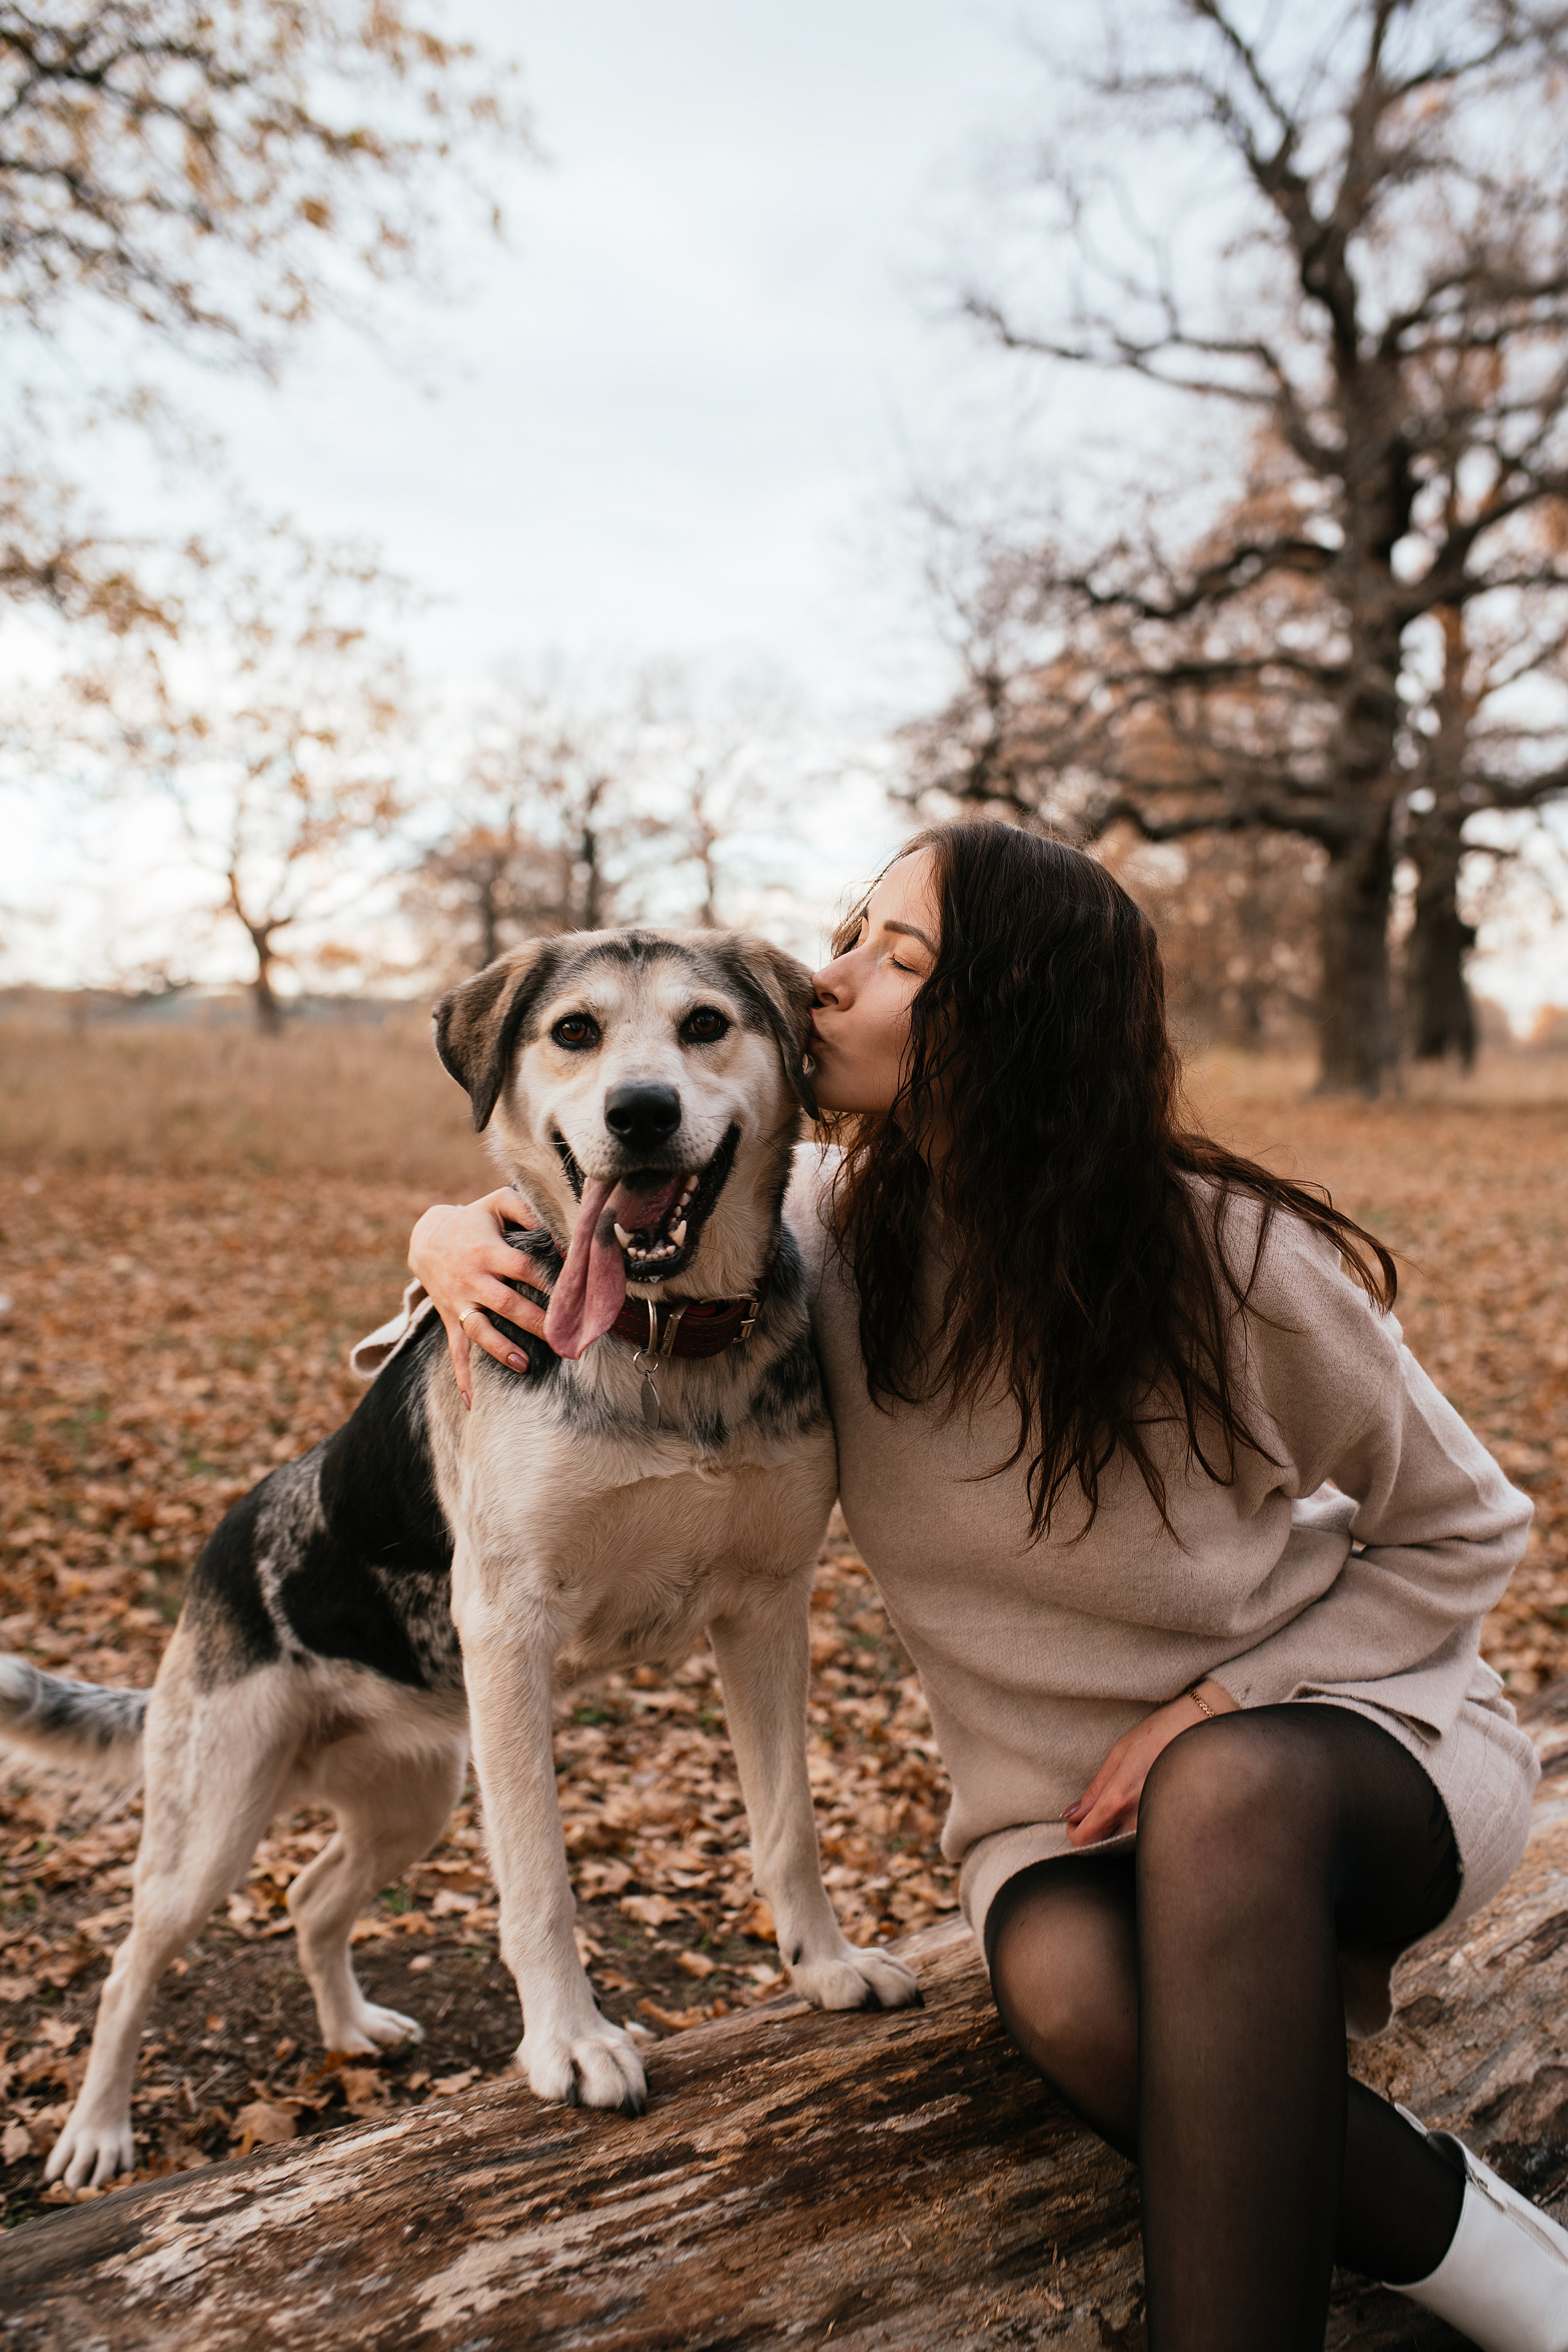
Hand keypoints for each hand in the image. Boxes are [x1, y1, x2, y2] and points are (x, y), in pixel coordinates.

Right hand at [409, 1189, 550, 1408]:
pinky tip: (471, 1403)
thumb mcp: (497, 1202)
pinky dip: (461, 1377)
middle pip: (507, 1303)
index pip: (525, 1268)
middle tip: (564, 1340)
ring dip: (501, 1348)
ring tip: (525, 1365)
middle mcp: (473, 1279)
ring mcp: (460, 1302)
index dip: (551, 1279)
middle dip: (536, 1322)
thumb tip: (558, 1227)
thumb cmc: (474, 1219)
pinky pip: (455, 1350)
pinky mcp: (451, 1318)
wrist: (426, 1237)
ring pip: (480, 1329)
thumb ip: (527, 1209)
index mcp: (488, 1251)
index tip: (577, 1293)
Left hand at [1062, 1678, 1238, 1847]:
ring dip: (1118, 1830)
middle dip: (1096, 1831)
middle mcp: (1140, 1819)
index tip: (1075, 1821)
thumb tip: (1071, 1815)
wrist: (1205, 1728)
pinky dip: (1139, 1828)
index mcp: (1120, 1798)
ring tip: (1129, 1799)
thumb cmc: (1161, 1734)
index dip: (1074, 1832)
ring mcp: (1160, 1826)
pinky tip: (1145, 1804)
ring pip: (1126, 1843)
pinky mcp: (1176, 1827)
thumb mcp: (1119, 1754)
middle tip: (1100, 1808)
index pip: (1085, 1839)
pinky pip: (1148, 1837)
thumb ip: (1095, 1790)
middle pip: (1104, 1845)